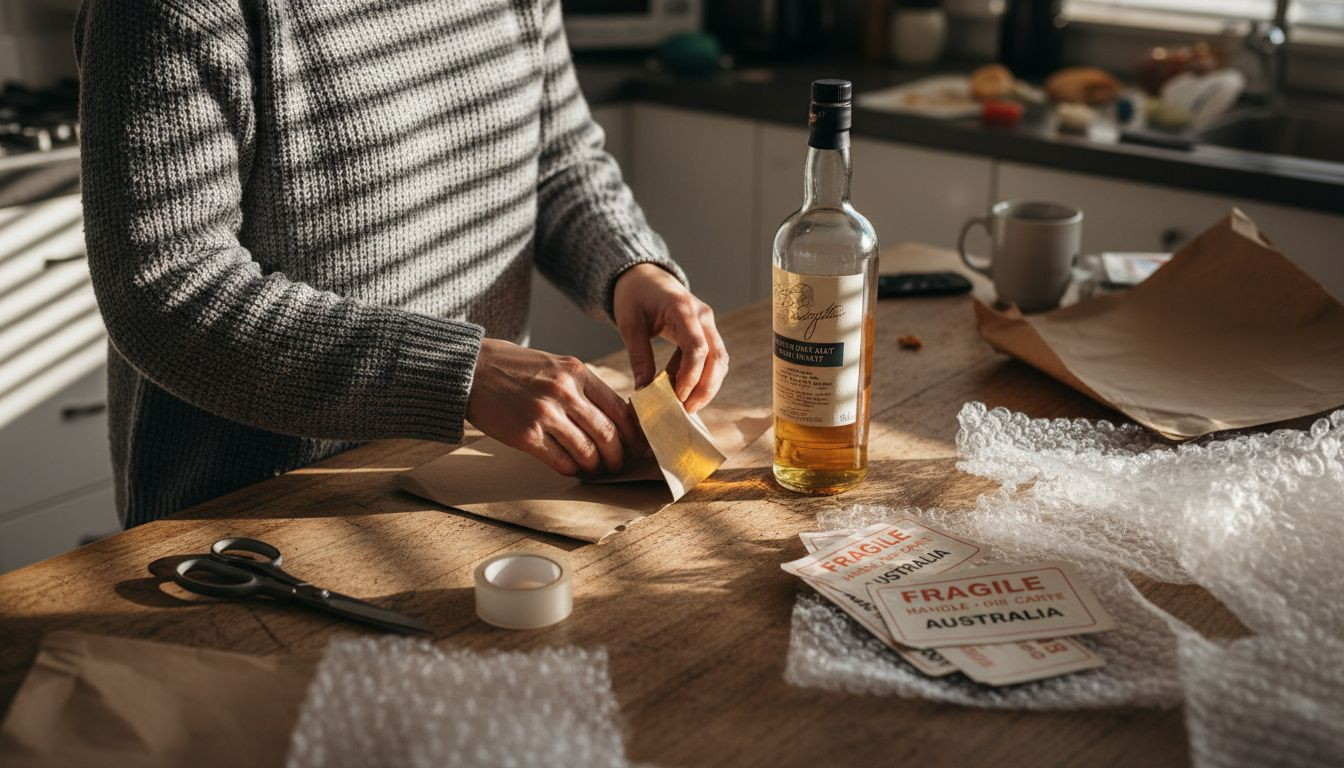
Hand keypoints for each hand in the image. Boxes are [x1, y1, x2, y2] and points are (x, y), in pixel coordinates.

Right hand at [466, 339, 643, 475]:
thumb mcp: (556, 365)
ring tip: (595, 469)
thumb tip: (613, 418)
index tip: (637, 446)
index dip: (633, 433)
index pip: (620, 408)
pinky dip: (571, 469)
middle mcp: (564, 391)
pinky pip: (560, 461)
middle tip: (618, 464)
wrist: (473, 369)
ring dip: (595, 466)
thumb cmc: (516, 369)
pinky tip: (572, 469)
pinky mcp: (526, 435)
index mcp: (577, 372)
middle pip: (607, 434)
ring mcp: (545, 414)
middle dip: (618, 455)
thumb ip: (583, 387)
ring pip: (586, 451)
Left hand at [613, 263, 728, 412]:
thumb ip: (639, 357)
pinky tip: (687, 391)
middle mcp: (703, 316)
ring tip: (687, 406)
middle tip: (687, 410)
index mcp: (683, 309)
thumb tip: (644, 392)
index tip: (677, 397)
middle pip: (718, 357)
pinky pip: (713, 358)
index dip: (691, 376)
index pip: (697, 348)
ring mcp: (708, 323)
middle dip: (706, 388)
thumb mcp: (630, 325)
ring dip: (708, 386)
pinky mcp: (706, 332)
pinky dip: (703, 377)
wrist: (644, 277)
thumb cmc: (634, 297)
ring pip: (720, 361)